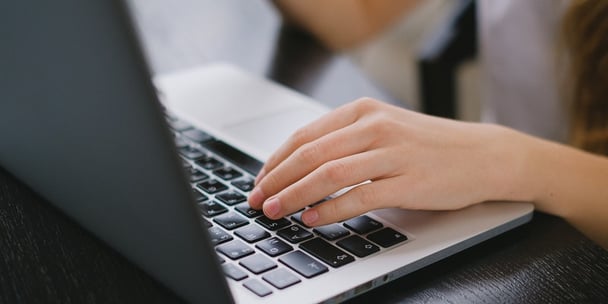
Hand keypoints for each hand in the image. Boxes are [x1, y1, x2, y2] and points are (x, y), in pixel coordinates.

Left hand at [248, 98, 522, 225]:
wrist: (483, 155)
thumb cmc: (428, 145)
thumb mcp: (383, 129)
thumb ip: (344, 141)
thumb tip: (298, 166)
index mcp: (362, 112)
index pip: (304, 136)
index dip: (275, 161)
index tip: (260, 180)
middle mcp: (374, 127)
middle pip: (310, 154)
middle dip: (276, 180)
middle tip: (258, 199)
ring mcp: (392, 153)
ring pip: (328, 174)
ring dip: (295, 195)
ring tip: (275, 210)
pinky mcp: (408, 181)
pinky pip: (359, 197)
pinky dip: (330, 209)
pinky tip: (312, 219)